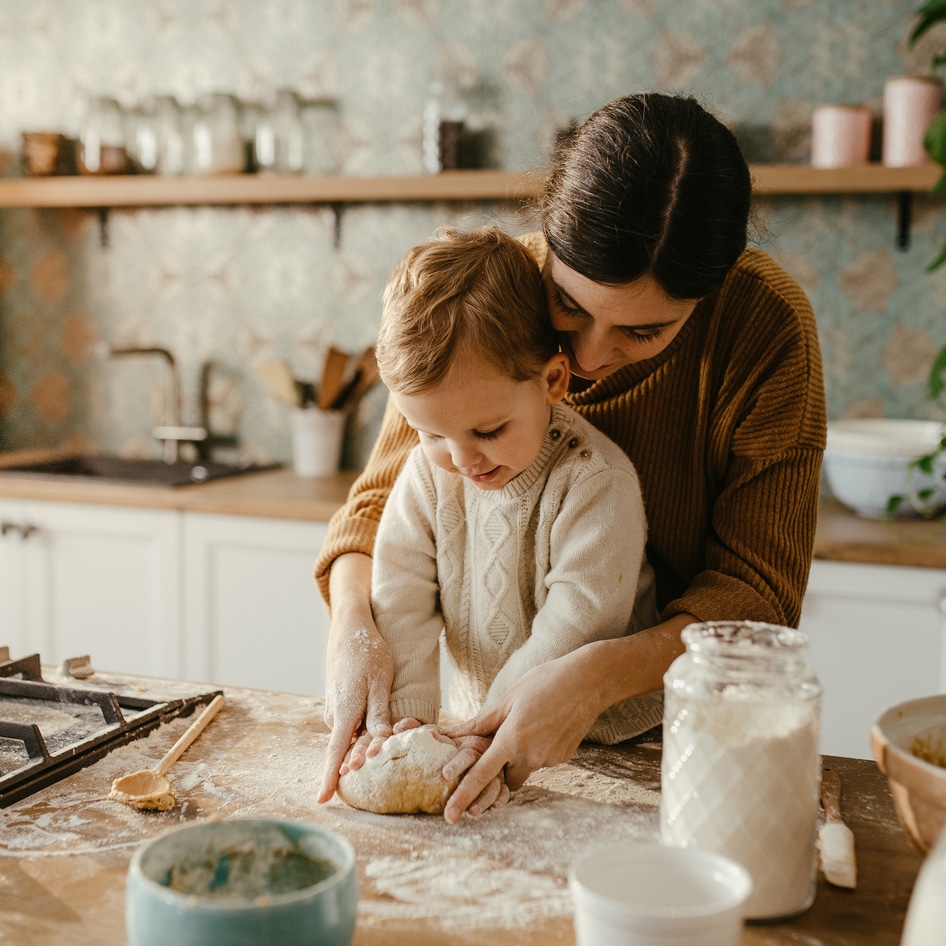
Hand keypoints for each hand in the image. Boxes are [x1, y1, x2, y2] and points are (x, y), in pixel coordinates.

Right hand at [318, 617, 393, 802]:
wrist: (350, 630)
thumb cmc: (368, 653)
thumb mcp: (379, 681)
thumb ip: (378, 713)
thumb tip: (378, 743)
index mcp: (344, 712)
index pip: (335, 753)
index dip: (329, 777)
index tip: (322, 800)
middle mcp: (335, 716)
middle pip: (350, 749)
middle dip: (368, 756)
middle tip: (393, 745)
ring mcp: (335, 711)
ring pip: (353, 738)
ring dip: (369, 741)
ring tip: (397, 729)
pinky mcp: (340, 706)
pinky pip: (352, 727)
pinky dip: (366, 730)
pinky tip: (381, 724)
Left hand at [441, 648, 607, 823]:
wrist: (588, 682)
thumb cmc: (544, 683)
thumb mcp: (508, 697)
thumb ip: (481, 722)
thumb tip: (451, 733)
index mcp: (512, 740)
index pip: (481, 775)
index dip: (463, 796)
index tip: (450, 816)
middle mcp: (531, 756)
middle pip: (505, 779)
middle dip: (499, 771)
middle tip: (501, 745)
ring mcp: (549, 760)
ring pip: (525, 768)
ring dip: (520, 755)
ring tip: (530, 722)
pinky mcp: (563, 758)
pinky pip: (542, 760)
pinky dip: (537, 748)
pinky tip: (545, 725)